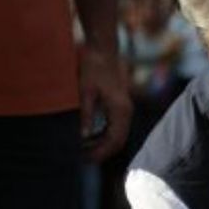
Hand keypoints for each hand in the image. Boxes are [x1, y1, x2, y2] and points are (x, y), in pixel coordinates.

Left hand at [79, 45, 131, 162]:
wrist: (102, 50)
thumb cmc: (93, 68)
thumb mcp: (85, 91)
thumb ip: (86, 114)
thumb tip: (84, 136)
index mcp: (120, 110)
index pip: (114, 141)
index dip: (100, 153)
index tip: (84, 159)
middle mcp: (126, 112)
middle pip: (118, 142)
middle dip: (101, 153)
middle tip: (81, 158)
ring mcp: (125, 110)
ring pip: (117, 137)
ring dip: (102, 146)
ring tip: (83, 150)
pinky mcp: (119, 107)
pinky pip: (115, 128)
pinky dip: (103, 136)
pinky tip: (88, 138)